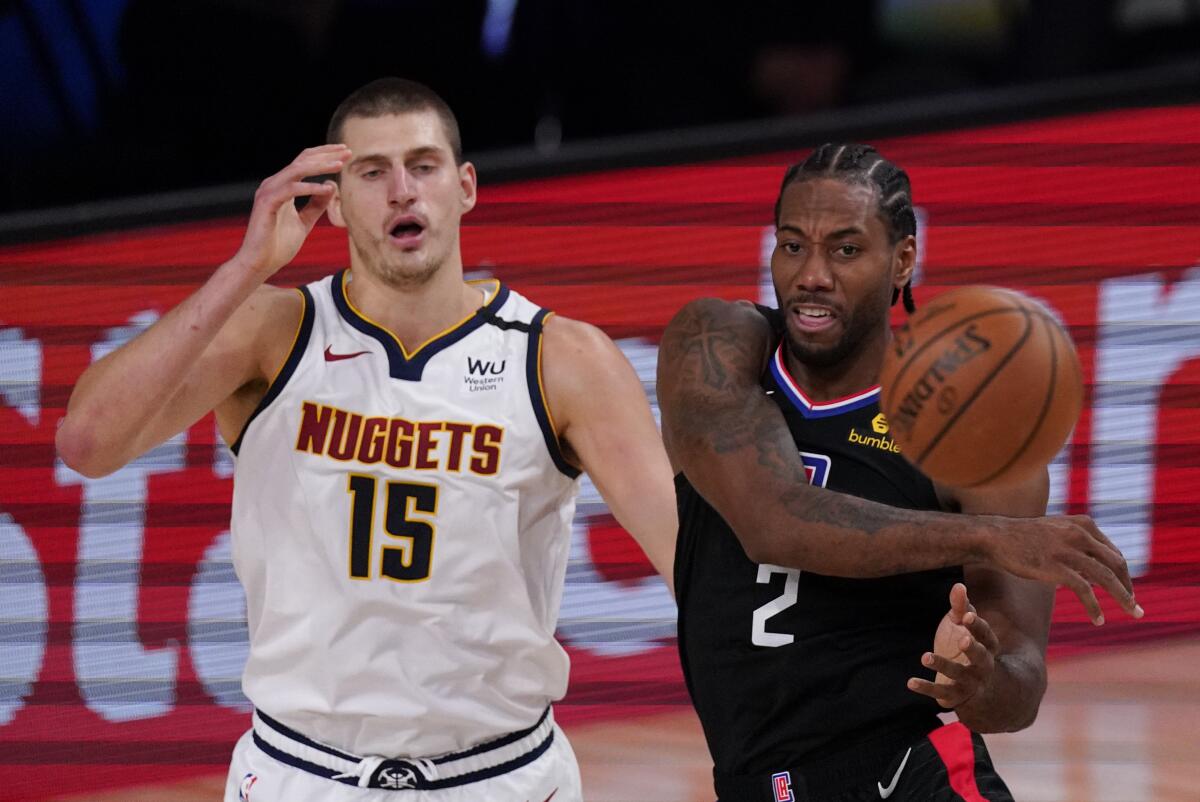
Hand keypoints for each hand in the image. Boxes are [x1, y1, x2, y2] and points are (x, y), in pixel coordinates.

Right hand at [234, 144, 349, 276]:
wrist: (260, 263)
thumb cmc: (279, 245)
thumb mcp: (305, 222)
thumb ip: (317, 205)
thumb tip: (331, 186)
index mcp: (282, 186)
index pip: (304, 162)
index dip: (325, 155)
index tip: (346, 153)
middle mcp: (274, 184)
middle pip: (302, 160)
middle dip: (326, 154)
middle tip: (347, 152)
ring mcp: (268, 192)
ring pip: (297, 170)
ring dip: (320, 166)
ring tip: (340, 166)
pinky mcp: (267, 203)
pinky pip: (291, 190)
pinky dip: (310, 188)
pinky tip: (327, 189)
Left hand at [907, 583, 998, 708]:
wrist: (974, 687)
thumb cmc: (964, 645)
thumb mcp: (963, 626)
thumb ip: (961, 607)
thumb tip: (959, 586)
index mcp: (988, 646)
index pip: (986, 635)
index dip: (977, 626)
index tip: (966, 616)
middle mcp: (984, 665)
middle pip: (981, 657)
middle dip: (973, 649)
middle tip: (962, 640)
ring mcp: (970, 682)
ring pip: (959, 675)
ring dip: (943, 665)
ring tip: (925, 657)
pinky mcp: (955, 696)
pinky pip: (941, 692)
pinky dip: (926, 687)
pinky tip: (910, 682)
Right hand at [983, 513, 1141, 625]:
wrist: (994, 537)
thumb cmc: (1022, 537)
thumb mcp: (1056, 532)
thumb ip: (1079, 546)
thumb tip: (1097, 575)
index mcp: (1083, 524)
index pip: (1114, 552)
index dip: (1123, 573)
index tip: (1127, 589)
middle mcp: (1079, 534)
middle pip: (1117, 564)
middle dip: (1129, 586)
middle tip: (1135, 606)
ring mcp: (1068, 550)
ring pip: (1107, 578)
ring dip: (1123, 598)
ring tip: (1132, 613)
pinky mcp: (1055, 567)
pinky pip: (1085, 590)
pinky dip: (1094, 607)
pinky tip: (1098, 619)